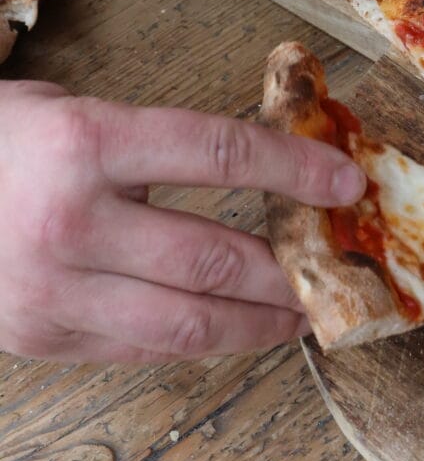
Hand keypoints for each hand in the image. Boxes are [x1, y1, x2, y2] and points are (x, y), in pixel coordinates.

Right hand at [0, 81, 364, 364]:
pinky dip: (199, 342)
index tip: (346, 184)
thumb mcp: (68, 112)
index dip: (294, 172)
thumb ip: (152, 141)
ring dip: (260, 324)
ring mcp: (52, 290)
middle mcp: (70, 221)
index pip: (218, 155)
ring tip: (301, 314)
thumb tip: (259, 160)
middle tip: (336, 271)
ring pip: (188, 324)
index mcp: (84, 143)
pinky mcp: (41, 338)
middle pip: (215, 256)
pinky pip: (142, 348)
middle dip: (291, 270)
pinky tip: (232, 330)